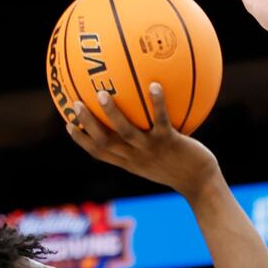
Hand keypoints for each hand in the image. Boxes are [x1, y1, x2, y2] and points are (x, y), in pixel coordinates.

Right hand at [67, 84, 220, 199]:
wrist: (200, 183)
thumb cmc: (179, 167)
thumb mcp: (157, 159)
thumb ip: (143, 143)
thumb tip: (137, 119)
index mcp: (129, 162)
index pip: (98, 153)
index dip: (81, 140)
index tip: (67, 124)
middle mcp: (136, 158)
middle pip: (104, 142)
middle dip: (87, 124)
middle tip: (75, 103)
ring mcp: (152, 150)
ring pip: (126, 133)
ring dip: (112, 114)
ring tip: (102, 94)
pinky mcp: (170, 142)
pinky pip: (161, 120)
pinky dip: (157, 103)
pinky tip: (154, 85)